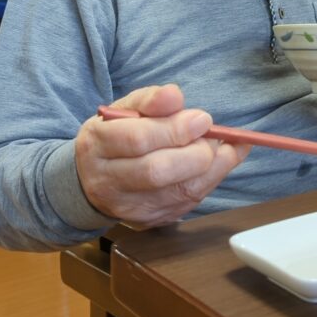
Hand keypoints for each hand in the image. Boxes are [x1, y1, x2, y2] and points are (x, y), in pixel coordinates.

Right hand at [75, 84, 249, 227]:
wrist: (93, 179)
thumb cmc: (115, 135)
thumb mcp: (124, 110)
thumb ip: (150, 99)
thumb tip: (175, 95)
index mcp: (97, 144)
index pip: (138, 139)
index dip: (175, 129)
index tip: (202, 118)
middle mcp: (107, 181)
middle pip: (157, 171)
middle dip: (196, 151)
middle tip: (213, 135)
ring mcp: (128, 206)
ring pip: (178, 192)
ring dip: (211, 167)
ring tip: (223, 147)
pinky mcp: (149, 221)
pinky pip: (187, 203)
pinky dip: (211, 181)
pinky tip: (218, 162)